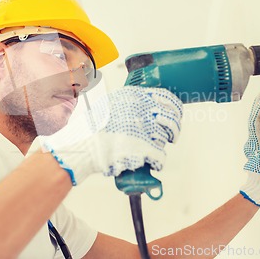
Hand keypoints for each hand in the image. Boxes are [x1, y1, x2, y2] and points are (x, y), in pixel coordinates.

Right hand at [40, 86, 182, 184]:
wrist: (83, 146)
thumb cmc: (93, 127)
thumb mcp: (109, 103)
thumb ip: (126, 102)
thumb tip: (141, 103)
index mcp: (135, 97)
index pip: (167, 98)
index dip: (175, 108)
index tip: (176, 114)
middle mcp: (143, 110)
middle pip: (172, 119)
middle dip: (174, 130)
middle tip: (171, 136)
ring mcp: (145, 130)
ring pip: (165, 138)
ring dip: (161, 145)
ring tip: (153, 148)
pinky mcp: (144, 149)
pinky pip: (161, 156)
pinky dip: (158, 162)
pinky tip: (154, 163)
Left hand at [240, 92, 259, 207]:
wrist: (258, 188)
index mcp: (253, 144)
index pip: (254, 122)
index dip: (259, 109)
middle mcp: (251, 143)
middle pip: (253, 121)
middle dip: (257, 107)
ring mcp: (253, 145)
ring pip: (254, 125)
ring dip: (259, 112)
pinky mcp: (257, 148)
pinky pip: (258, 131)